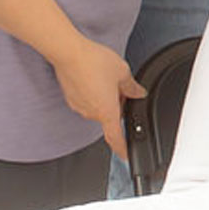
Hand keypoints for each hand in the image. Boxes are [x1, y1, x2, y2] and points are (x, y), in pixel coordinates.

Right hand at [52, 37, 145, 160]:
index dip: (122, 149)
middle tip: (123, 88)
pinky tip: (97, 78)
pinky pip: (88, 101)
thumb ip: (132, 87)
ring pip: (98, 108)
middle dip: (119, 106)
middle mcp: (91, 112)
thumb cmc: (95, 62)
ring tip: (109, 78)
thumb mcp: (123, 72)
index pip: (115, 137)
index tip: (127, 155)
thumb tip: (138, 93)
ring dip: (107, 99)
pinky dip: (96, 94)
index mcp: (106, 110)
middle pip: (109, 117)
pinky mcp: (72, 98)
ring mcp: (79, 106)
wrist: (70, 54)